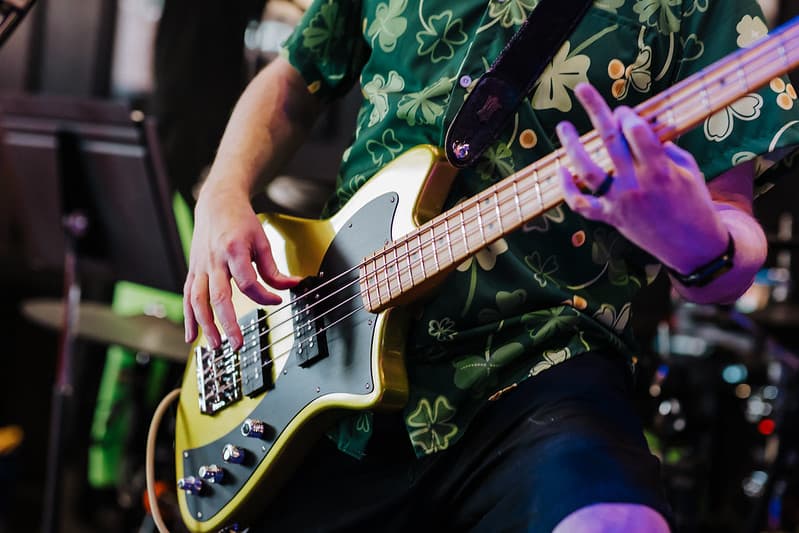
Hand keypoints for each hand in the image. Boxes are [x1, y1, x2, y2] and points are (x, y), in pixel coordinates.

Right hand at [183, 184, 299, 349]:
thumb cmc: (240, 221)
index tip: (276, 301)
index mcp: (233, 250)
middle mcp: (214, 260)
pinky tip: (191, 336)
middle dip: (227, 323)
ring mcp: (200, 267)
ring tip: (215, 346)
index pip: (248, 281)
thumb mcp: (262, 241)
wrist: (216, 203)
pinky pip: (187, 298)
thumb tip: (291, 287)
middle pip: (218, 296)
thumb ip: (273, 268)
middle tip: (237, 344)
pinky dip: (189, 318)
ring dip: (205, 326)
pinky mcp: (193, 271)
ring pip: (198, 300)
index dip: (263, 296)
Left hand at [555, 82, 729, 274]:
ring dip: (573, 148)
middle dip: (596, 111)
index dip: (627, 116)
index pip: (636, 133)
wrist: (692, 246)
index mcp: (660, 170)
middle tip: (582, 89)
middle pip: (610, 142)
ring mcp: (620, 203)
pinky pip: (582, 205)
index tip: (623, 111)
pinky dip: (567, 190)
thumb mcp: (689, 169)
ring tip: (564, 127)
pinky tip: (560, 170)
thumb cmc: (693, 200)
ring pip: (588, 172)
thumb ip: (664, 148)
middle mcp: (637, 185)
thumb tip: (642, 124)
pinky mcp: (610, 218)